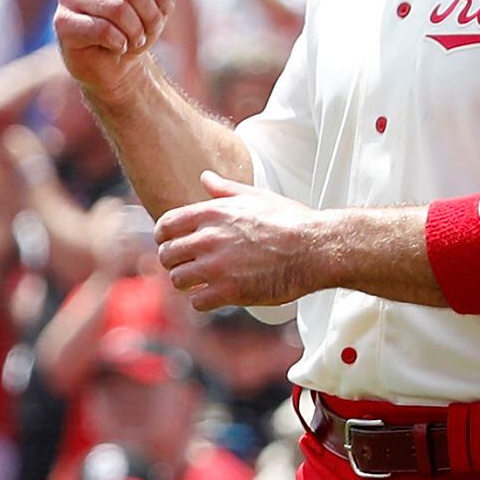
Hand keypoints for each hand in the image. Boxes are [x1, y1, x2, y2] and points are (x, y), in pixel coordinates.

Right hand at [50, 0, 186, 93]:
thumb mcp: (161, 1)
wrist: (114, 63)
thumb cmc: (135, 25)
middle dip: (150, 15)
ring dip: (136, 30)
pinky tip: (119, 47)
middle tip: (150, 31)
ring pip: (116, 8)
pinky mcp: (62, 22)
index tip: (160, 10)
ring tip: (136, 40)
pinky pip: (101, 29)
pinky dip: (119, 42)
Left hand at [154, 170, 326, 311]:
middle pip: (167, 255)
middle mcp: (208, 239)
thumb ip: (225, 189)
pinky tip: (216, 295)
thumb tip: (205, 177)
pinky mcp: (229, 291)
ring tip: (203, 282)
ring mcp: (217, 266)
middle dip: (175, 261)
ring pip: (178, 280)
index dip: (164, 237)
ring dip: (188, 283)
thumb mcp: (256, 196)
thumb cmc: (290, 220)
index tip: (171, 243)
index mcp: (212, 213)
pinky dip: (204, 301)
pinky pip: (197, 302)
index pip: (166, 226)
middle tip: (189, 266)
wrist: (314, 248)